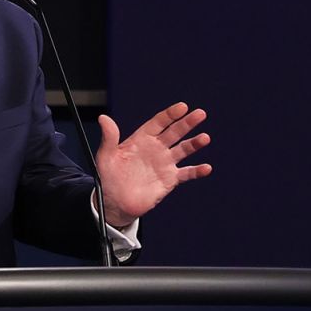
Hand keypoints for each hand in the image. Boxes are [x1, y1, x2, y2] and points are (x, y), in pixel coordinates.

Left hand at [96, 102, 211, 228]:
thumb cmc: (108, 177)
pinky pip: (186, 173)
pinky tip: (206, 168)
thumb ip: (109, 138)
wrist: (116, 203)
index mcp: (142, 139)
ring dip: (194, 143)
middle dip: (187, 123)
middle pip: (175, 132)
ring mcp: (164, 163)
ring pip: (183, 150)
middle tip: (200, 114)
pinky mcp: (170, 179)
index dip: (170, 114)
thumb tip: (103, 118)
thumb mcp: (107, 156)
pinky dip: (197, 171)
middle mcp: (156, 148)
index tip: (182, 107)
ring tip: (205, 138)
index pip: (158, 122)